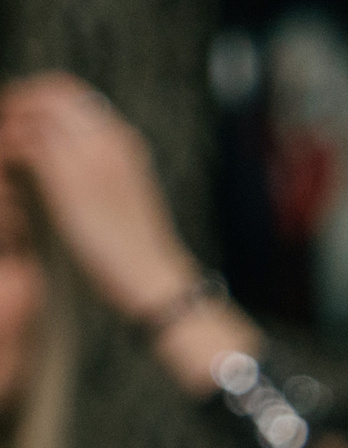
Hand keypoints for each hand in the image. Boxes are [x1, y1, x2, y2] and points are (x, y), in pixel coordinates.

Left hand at [0, 74, 195, 319]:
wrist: (152, 273)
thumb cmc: (136, 242)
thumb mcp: (125, 189)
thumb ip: (101, 161)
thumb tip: (67, 148)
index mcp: (124, 139)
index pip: (73, 92)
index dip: (40, 93)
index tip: (22, 110)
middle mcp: (109, 139)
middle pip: (53, 91)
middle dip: (21, 98)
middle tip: (4, 118)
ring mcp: (89, 155)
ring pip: (37, 111)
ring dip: (13, 119)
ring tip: (3, 141)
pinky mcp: (70, 179)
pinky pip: (29, 142)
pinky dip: (12, 144)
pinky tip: (9, 161)